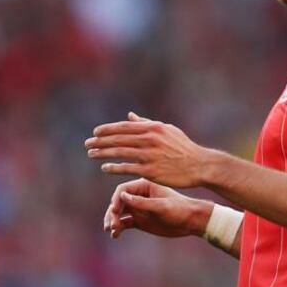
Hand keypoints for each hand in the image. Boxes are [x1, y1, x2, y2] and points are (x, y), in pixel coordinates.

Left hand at [86, 112, 209, 188]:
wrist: (199, 165)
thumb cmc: (183, 147)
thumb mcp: (167, 130)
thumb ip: (146, 123)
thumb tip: (129, 116)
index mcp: (153, 128)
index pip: (124, 127)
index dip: (108, 129)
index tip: (95, 132)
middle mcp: (150, 140)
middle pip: (118, 139)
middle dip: (100, 141)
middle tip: (87, 144)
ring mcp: (149, 155)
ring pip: (120, 152)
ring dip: (102, 153)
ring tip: (91, 154)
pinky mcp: (150, 171)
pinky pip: (127, 168)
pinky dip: (114, 167)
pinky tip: (105, 167)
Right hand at [103, 178, 211, 238]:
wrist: (191, 221)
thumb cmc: (179, 210)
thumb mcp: (161, 206)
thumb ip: (141, 202)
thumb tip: (122, 196)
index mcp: (145, 185)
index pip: (123, 190)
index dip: (116, 200)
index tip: (115, 211)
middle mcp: (139, 195)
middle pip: (118, 202)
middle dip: (112, 213)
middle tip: (111, 225)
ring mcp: (138, 208)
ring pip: (118, 213)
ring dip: (113, 221)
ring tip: (112, 230)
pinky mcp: (139, 220)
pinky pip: (124, 223)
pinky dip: (118, 228)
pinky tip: (115, 235)